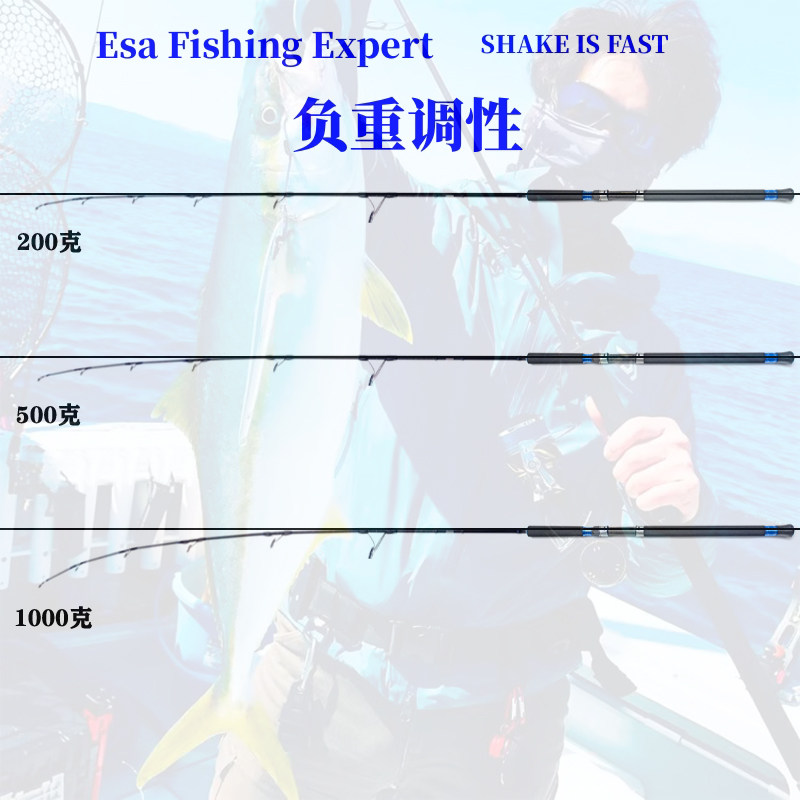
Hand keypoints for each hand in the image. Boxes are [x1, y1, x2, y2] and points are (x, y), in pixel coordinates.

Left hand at [586, 397, 699, 521]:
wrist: (679, 491)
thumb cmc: (649, 464)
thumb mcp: (631, 444)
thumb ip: (609, 426)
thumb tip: (590, 403)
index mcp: (664, 425)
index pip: (636, 425)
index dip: (616, 441)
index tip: (608, 455)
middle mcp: (678, 440)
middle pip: (634, 456)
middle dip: (620, 472)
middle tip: (622, 478)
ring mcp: (686, 462)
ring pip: (641, 479)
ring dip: (631, 489)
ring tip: (635, 489)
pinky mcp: (690, 485)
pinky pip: (654, 496)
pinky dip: (643, 502)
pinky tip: (646, 500)